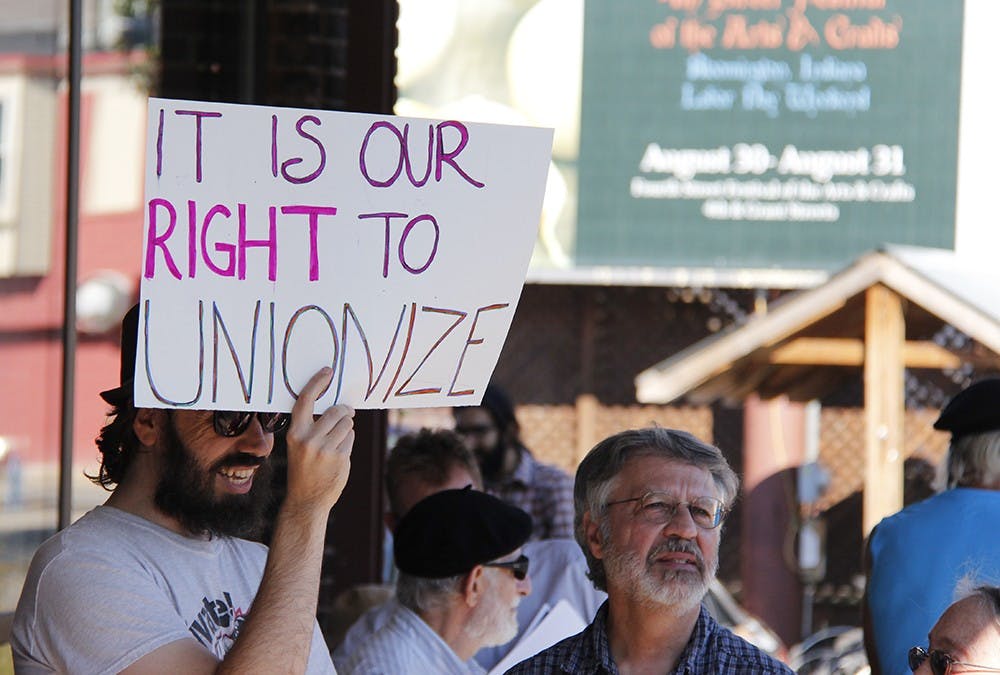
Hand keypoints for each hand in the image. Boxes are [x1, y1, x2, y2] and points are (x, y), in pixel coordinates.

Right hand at [283, 367, 354, 514]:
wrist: (306, 500)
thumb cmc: (304, 468)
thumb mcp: (299, 445)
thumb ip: (311, 426)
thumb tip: (337, 406)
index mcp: (294, 433)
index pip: (305, 400)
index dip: (317, 383)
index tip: (328, 371)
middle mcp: (308, 440)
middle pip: (335, 411)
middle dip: (344, 411)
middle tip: (346, 413)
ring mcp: (325, 449)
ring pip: (346, 424)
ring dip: (346, 427)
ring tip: (337, 439)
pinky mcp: (340, 458)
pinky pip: (351, 438)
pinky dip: (348, 441)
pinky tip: (339, 453)